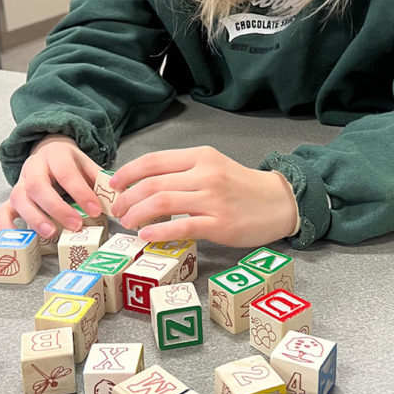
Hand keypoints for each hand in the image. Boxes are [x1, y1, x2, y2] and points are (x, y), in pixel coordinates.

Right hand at [0, 134, 103, 236]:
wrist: (48, 150)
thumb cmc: (69, 163)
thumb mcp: (86, 163)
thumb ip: (99, 179)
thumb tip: (117, 198)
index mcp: (55, 155)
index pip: (66, 172)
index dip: (80, 193)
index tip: (96, 210)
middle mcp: (33, 167)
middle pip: (38, 186)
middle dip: (57, 208)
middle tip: (75, 225)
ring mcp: (20, 183)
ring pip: (19, 199)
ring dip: (35, 218)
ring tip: (51, 234)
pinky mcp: (11, 198)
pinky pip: (2, 212)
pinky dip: (6, 227)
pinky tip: (18, 239)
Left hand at [109, 146, 298, 247]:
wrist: (279, 202)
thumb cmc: (241, 187)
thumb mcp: (213, 167)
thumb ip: (183, 172)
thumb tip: (142, 182)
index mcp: (201, 157)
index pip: (154, 160)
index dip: (128, 173)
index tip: (114, 185)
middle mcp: (206, 174)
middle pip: (153, 183)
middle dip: (128, 199)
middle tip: (119, 211)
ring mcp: (213, 200)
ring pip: (163, 203)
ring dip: (138, 214)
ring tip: (129, 224)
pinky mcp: (221, 225)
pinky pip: (183, 227)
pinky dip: (159, 232)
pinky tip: (146, 236)